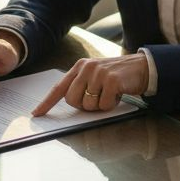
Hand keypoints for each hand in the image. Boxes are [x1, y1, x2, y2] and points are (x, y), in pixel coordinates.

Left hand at [31, 53, 147, 115]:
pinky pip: (104, 105)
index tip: (37, 113)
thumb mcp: (96, 76)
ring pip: (88, 105)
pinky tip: (118, 94)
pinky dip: (111, 105)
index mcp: (80, 67)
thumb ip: (82, 86)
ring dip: (100, 105)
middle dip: (83, 105)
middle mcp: (87, 67)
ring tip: (110, 94)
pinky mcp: (111, 80)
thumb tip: (70, 103)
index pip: (59, 87)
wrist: (142, 67)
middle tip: (98, 98)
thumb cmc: (118, 76)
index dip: (47, 102)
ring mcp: (99, 73)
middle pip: (72, 100)